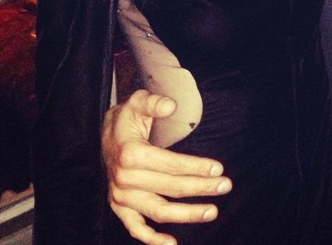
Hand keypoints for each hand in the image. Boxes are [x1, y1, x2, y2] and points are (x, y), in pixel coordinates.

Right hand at [102, 89, 231, 244]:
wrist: (106, 134)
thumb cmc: (128, 117)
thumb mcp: (138, 101)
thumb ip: (155, 103)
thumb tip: (170, 106)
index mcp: (131, 154)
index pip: (171, 165)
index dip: (197, 167)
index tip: (219, 168)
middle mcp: (124, 178)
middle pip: (170, 188)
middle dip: (201, 188)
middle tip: (225, 185)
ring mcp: (121, 196)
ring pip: (159, 211)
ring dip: (187, 215)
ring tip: (212, 211)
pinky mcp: (119, 207)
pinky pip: (135, 228)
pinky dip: (152, 240)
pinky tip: (172, 244)